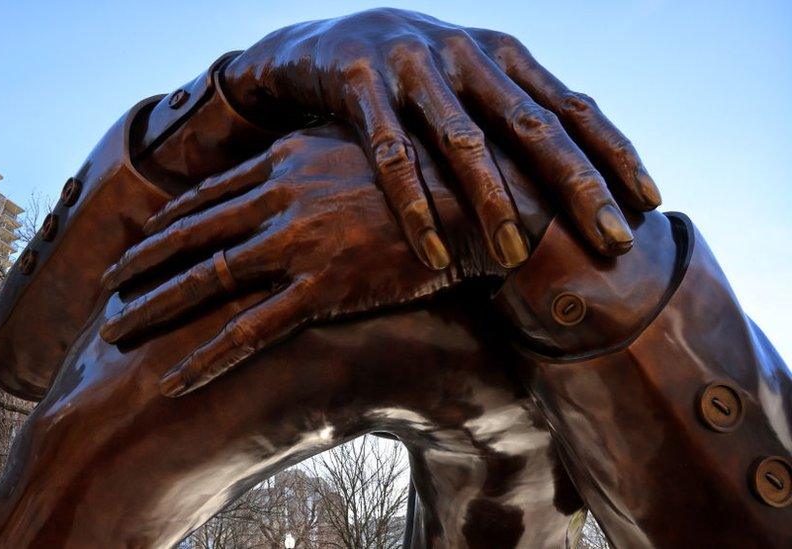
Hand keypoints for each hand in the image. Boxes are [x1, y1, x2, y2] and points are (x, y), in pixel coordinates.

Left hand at [100, 126, 483, 396]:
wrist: (471, 197)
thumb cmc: (417, 170)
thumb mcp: (352, 142)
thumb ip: (304, 154)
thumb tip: (274, 162)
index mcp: (283, 161)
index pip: (204, 197)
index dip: (164, 224)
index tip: (139, 243)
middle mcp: (279, 199)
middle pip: (189, 237)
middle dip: (138, 264)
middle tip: (104, 288)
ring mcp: (297, 245)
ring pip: (207, 281)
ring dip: (154, 307)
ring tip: (115, 331)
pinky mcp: (322, 290)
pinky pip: (250, 331)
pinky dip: (207, 358)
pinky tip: (174, 379)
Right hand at [223, 8, 659, 268]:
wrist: (317, 43)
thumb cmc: (409, 76)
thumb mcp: (467, 81)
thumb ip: (514, 111)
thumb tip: (582, 172)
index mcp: (501, 55)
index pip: (571, 106)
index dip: (614, 153)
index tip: (651, 203)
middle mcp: (465, 55)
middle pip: (533, 126)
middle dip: (578, 186)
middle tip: (613, 240)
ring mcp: (412, 67)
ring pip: (464, 142)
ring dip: (493, 202)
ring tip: (515, 257)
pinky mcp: (359, 84)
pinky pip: (392, 154)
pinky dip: (414, 206)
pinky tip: (433, 252)